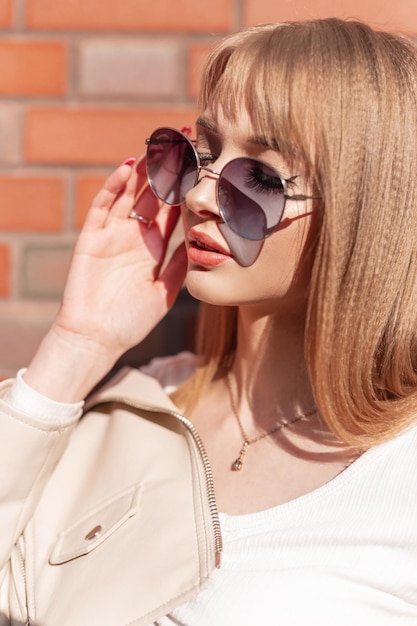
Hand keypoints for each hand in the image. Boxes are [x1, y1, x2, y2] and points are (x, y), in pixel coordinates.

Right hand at [24, 156, 186, 400]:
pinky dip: (114, 185)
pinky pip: (103, 206)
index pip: (173, 209)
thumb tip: (203, 239)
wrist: (97, 339)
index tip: (205, 165)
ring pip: (130, 192)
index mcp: (154, 247)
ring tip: (161, 144)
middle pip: (153, 194)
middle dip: (168, 169)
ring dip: (144, 169)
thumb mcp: (166, 291)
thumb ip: (180, 264)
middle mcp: (135, 235)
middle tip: (185, 140)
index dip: (188, 188)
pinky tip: (129, 166)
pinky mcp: (92, 237)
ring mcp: (112, 233)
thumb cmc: (131, 320)